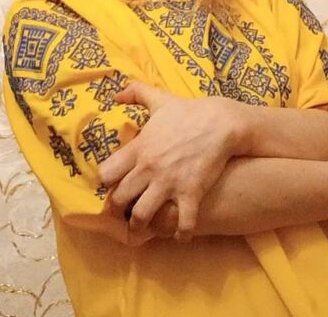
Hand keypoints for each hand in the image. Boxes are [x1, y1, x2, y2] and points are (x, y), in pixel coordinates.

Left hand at [98, 81, 237, 239]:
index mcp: (138, 148)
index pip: (106, 173)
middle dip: (118, 208)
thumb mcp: (159, 98)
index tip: (111, 184)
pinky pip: (181, 224)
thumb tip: (116, 94)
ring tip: (141, 228)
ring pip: (142, 215)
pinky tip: (180, 235)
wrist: (220, 122)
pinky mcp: (191, 194)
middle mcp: (149, 168)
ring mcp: (169, 183)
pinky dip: (179, 234)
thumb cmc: (188, 112)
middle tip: (122, 211)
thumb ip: (136, 92)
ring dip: (139, 225)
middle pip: (119, 199)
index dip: (106, 181)